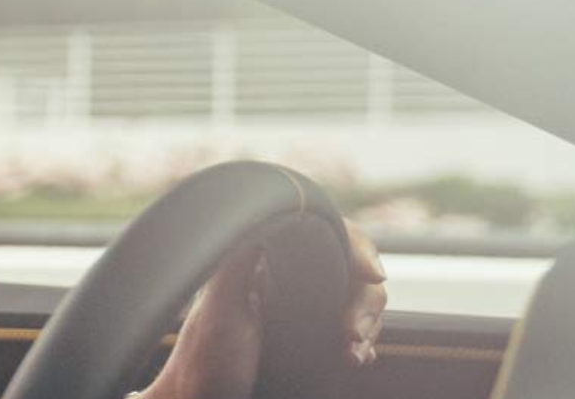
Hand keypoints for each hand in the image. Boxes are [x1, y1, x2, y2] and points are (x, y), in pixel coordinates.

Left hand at [138, 220, 387, 398]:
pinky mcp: (307, 345)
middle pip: (351, 273)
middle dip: (365, 301)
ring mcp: (299, 315)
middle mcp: (285, 284)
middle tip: (352, 334)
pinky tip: (356, 357)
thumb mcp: (220, 306)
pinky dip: (362, 346)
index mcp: (267, 264)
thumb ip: (239, 260)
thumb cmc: (202, 361)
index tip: (372, 274)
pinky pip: (351, 335)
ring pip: (357, 305)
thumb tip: (262, 213)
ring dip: (368, 326)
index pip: (328, 236)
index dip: (357, 249)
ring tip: (353, 353)